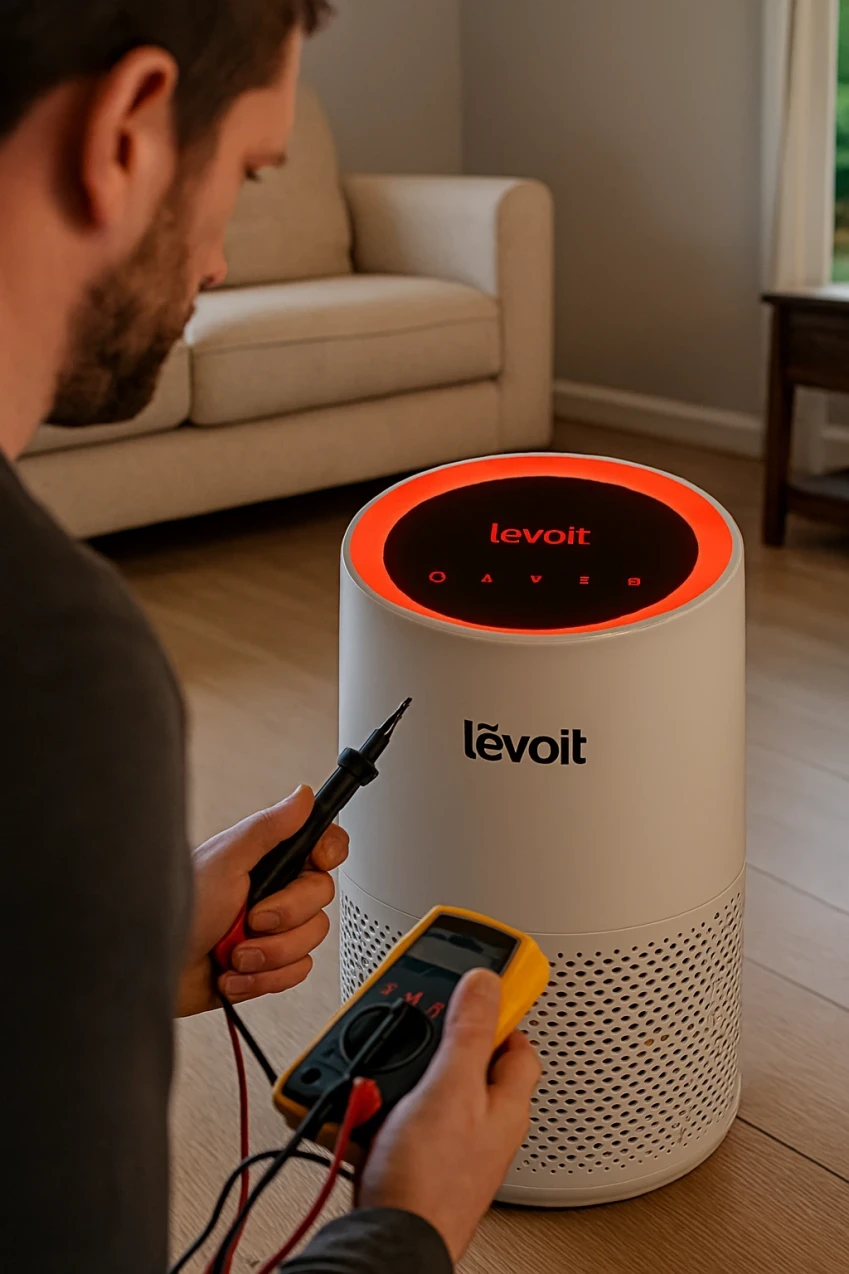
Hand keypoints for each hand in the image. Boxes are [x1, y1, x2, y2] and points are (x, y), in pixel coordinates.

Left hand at [177, 785, 347, 1016]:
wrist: (150, 971)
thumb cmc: (173, 910)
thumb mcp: (225, 861)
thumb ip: (268, 828)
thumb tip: (303, 796)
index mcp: (265, 860)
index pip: (320, 845)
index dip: (329, 852)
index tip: (320, 861)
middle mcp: (272, 892)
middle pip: (321, 897)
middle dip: (285, 917)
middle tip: (252, 918)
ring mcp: (270, 931)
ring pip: (310, 941)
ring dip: (270, 954)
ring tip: (233, 953)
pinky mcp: (267, 967)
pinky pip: (295, 973)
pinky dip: (263, 979)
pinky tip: (232, 974)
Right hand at [358, 969, 540, 1262]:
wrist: (388, 1247)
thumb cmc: (430, 1184)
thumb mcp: (450, 1089)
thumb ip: (470, 1033)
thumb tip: (488, 982)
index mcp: (505, 1104)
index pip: (519, 1042)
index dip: (500, 1008)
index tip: (479, 981)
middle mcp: (482, 1124)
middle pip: (466, 1059)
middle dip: (436, 1039)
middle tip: (415, 1027)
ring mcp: (448, 1144)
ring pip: (427, 1086)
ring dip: (402, 1073)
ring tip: (379, 1073)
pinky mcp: (413, 1160)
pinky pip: (397, 1116)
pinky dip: (379, 1105)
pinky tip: (361, 1106)